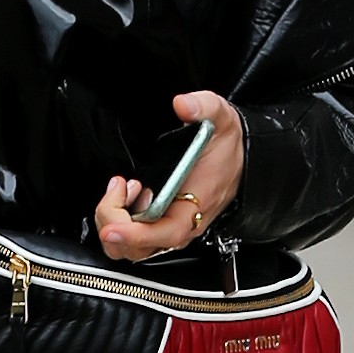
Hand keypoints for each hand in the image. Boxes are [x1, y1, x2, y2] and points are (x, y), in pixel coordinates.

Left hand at [94, 91, 244, 262]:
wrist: (242, 160)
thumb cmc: (229, 148)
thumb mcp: (221, 118)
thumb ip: (203, 106)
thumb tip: (183, 104)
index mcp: (196, 206)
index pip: (165, 233)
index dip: (134, 234)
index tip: (111, 226)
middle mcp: (182, 225)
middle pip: (137, 248)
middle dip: (113, 220)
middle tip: (119, 186)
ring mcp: (170, 227)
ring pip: (131, 247)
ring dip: (115, 219)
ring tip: (124, 187)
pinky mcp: (162, 225)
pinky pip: (134, 236)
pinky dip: (121, 218)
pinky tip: (128, 193)